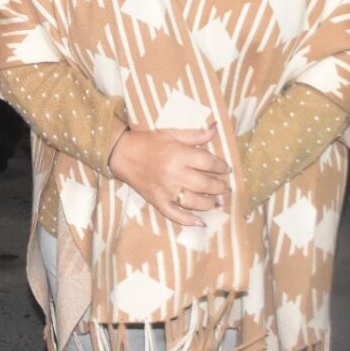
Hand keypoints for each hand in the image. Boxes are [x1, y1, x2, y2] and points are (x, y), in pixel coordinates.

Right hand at [107, 125, 230, 226]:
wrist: (123, 153)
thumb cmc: (150, 142)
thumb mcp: (173, 134)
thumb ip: (196, 135)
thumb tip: (216, 128)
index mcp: (179, 155)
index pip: (208, 162)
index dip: (221, 166)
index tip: (226, 168)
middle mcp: (174, 174)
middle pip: (205, 184)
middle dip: (219, 186)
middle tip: (224, 186)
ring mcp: (166, 190)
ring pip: (194, 202)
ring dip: (209, 203)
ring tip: (216, 201)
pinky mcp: (157, 201)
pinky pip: (175, 215)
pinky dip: (189, 221)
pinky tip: (200, 222)